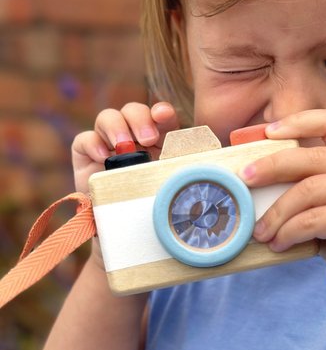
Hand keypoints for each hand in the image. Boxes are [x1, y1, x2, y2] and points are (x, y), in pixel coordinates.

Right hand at [71, 102, 179, 269]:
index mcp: (158, 140)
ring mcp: (107, 144)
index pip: (159, 116)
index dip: (161, 111)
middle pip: (133, 111)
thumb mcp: (171, 189)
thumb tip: (216, 169)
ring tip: (124, 146)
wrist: (127, 238)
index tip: (165, 117)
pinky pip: (84, 139)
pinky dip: (93, 143)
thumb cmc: (154, 209)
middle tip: (148, 139)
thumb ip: (185, 174)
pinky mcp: (85, 155)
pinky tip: (103, 156)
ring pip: (108, 117)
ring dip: (117, 126)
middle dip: (140, 119)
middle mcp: (132, 137)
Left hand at [240, 109, 325, 301]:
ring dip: (276, 212)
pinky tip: (279, 244)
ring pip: (308, 190)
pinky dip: (288, 232)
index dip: (298, 122)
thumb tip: (255, 170)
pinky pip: (311, 219)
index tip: (267, 132)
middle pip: (312, 157)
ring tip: (261, 231)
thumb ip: (310, 181)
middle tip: (244, 180)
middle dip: (271, 166)